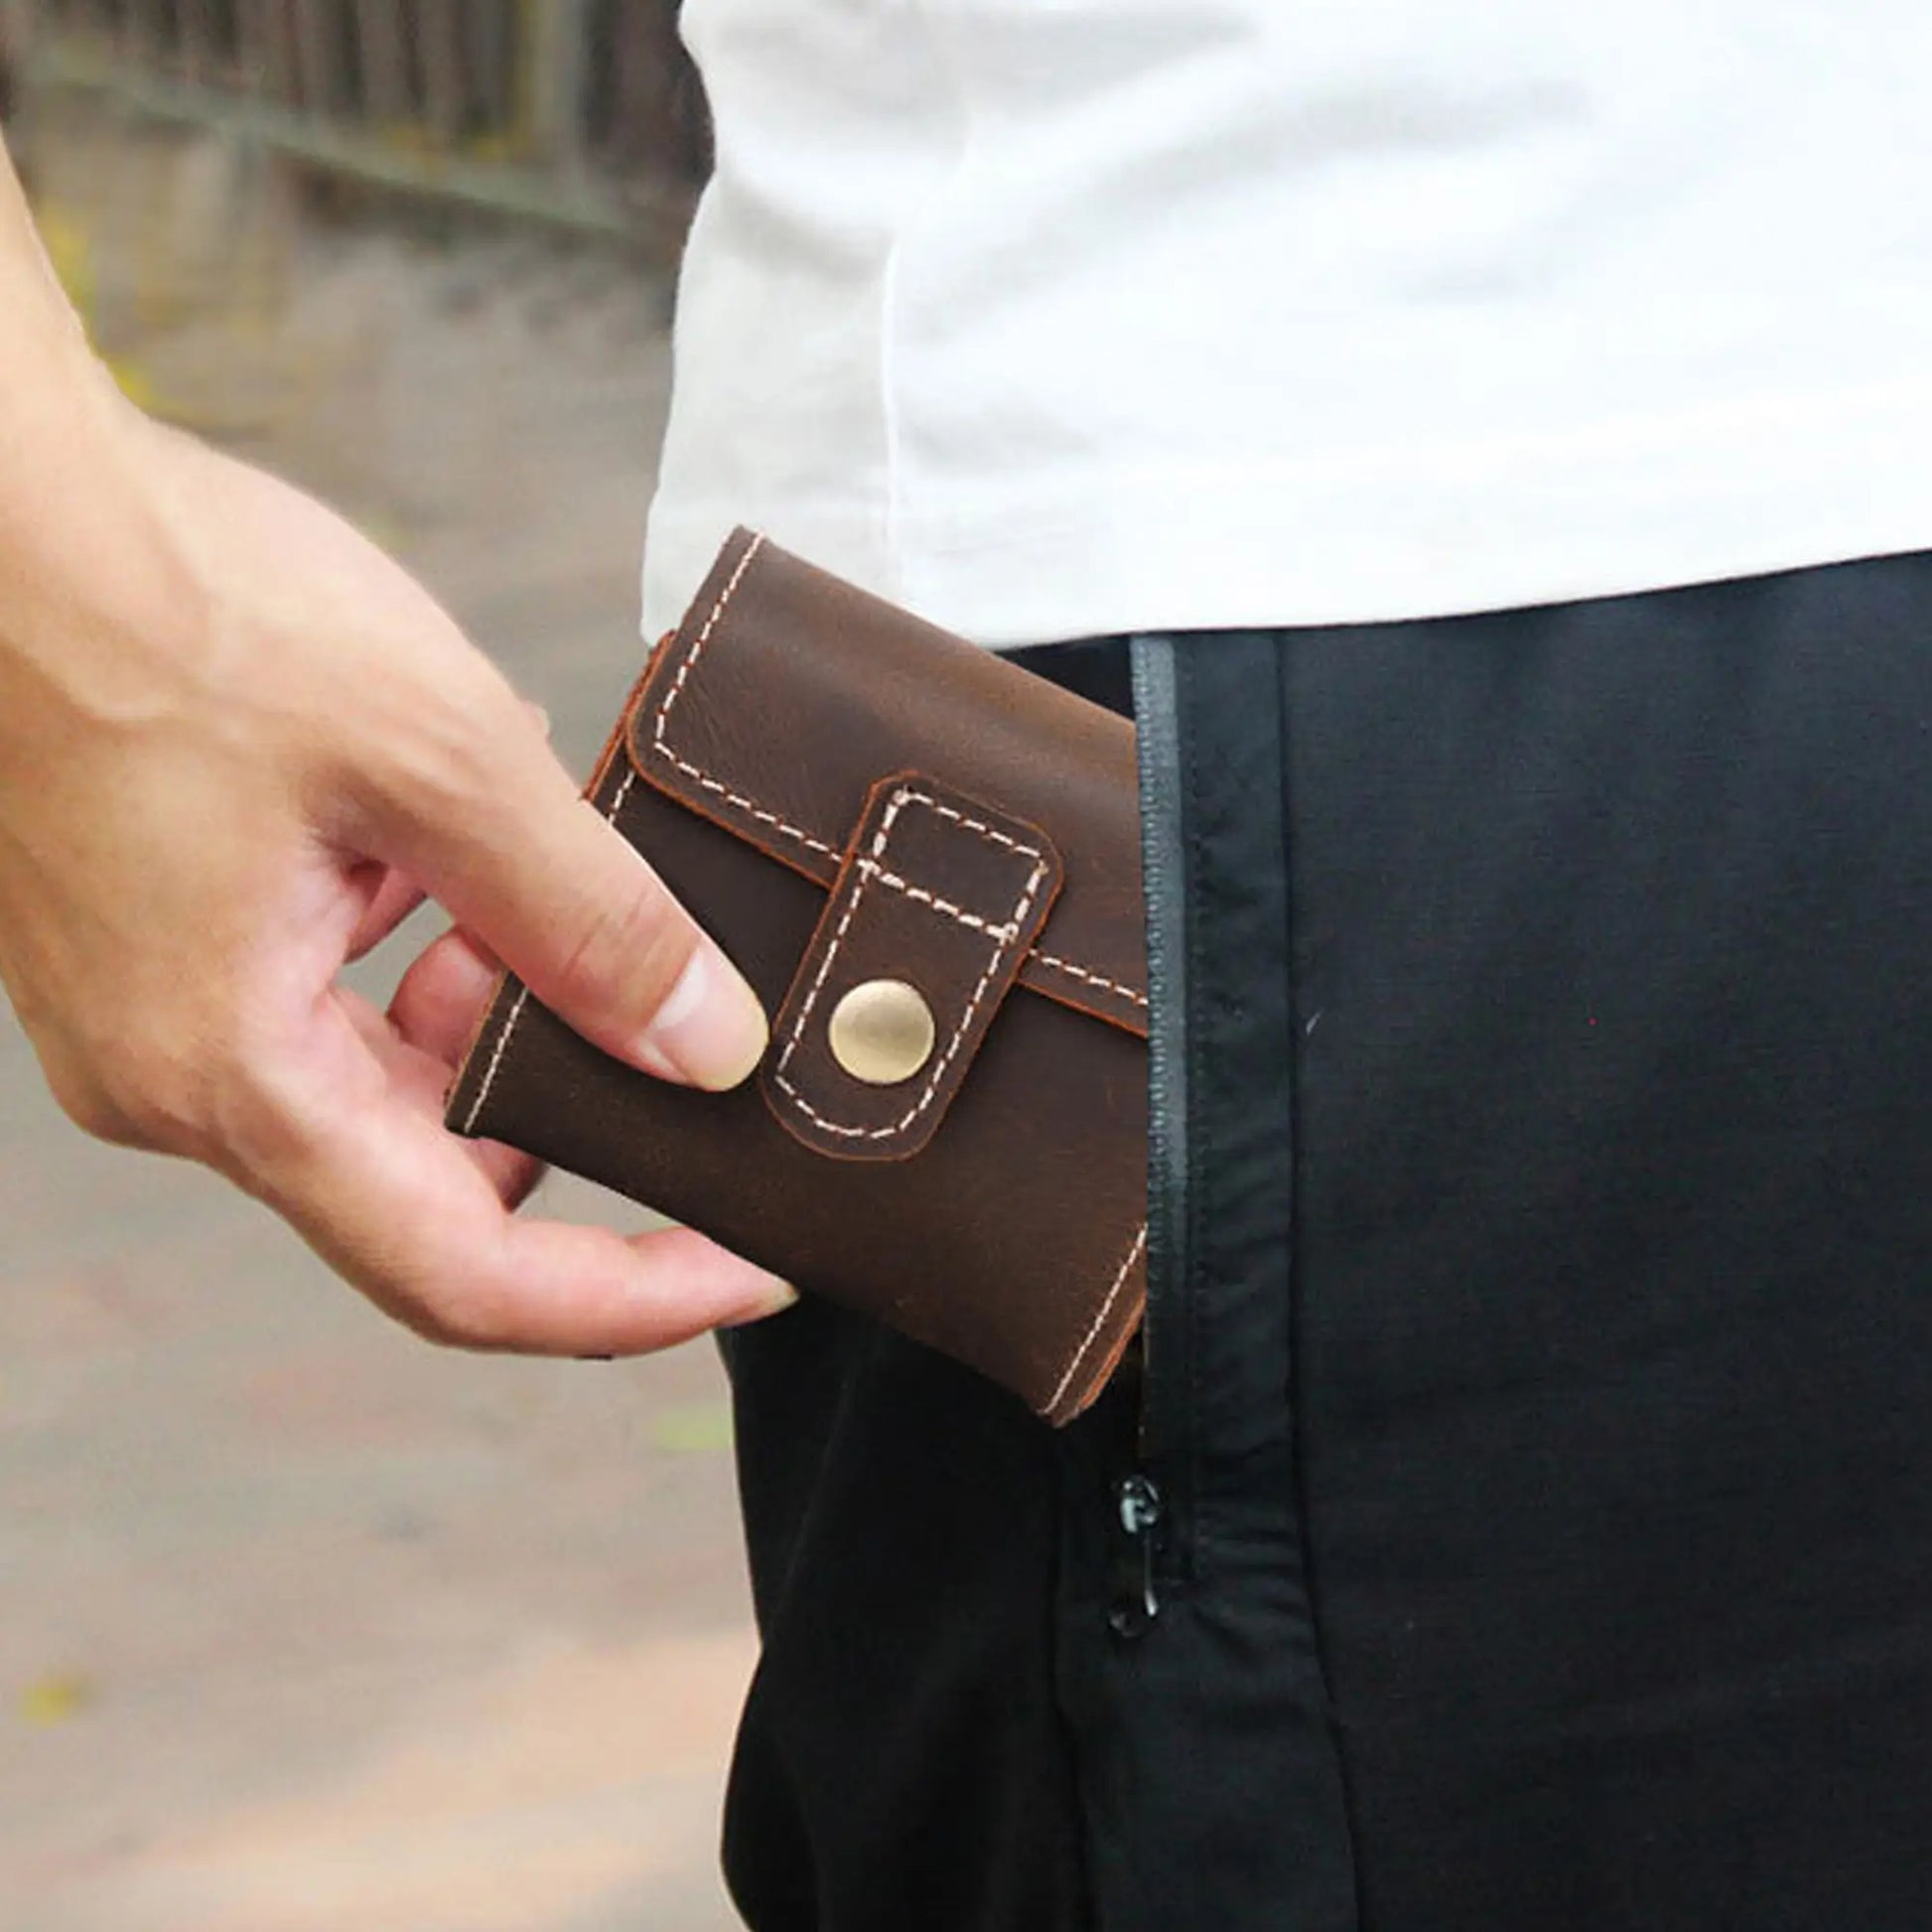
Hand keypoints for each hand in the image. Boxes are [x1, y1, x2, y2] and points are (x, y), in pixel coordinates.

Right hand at [0, 402, 793, 1353]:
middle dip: (567, 1109)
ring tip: (537, 877)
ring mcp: (162, 1019)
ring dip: (498, 1011)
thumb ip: (589, 922)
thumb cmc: (175, 603)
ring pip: (389, 1085)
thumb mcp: (440, 759)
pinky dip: (427, 949)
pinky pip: (335, 1006)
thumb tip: (704, 1047)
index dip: (625, 1295)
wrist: (3, 503)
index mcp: (229, 1074)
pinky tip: (456, 850)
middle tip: (673, 1019)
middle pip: (429, 1183)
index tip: (747, 1268)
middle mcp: (178, 1080)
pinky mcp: (168, 952)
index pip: (462, 1275)